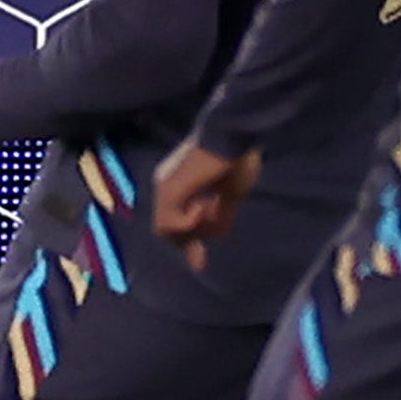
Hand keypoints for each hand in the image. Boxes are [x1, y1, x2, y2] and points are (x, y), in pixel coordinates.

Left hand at [151, 138, 260, 262]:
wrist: (232, 136)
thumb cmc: (236, 159)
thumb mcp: (230, 195)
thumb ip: (219, 218)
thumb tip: (216, 238)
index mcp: (178, 186)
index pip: (172, 223)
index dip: (188, 244)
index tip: (200, 263)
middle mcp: (164, 187)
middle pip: (168, 230)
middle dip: (190, 242)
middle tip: (205, 245)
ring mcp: (164, 188)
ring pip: (168, 230)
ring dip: (194, 229)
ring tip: (213, 209)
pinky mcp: (169, 191)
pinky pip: (172, 224)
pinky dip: (191, 223)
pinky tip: (206, 205)